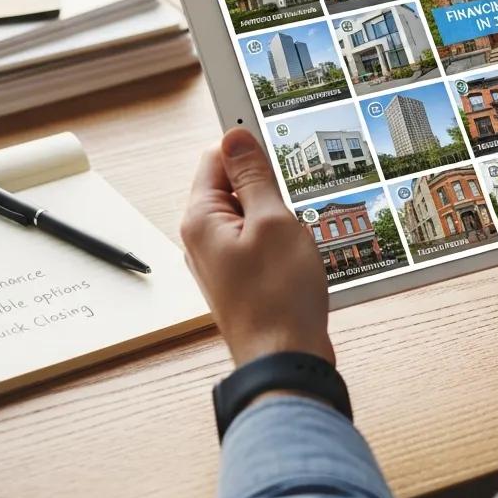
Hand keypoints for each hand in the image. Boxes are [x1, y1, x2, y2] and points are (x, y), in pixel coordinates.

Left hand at [180, 127, 333, 367]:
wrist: (284, 360)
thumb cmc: (278, 297)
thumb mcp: (274, 221)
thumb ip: (254, 176)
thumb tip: (235, 137)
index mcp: (201, 219)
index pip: (217, 158)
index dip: (248, 149)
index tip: (277, 151)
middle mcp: (202, 238)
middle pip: (233, 185)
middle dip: (267, 187)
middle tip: (290, 207)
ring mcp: (220, 260)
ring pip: (250, 214)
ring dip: (276, 215)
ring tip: (294, 239)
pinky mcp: (238, 276)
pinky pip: (256, 239)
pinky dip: (278, 238)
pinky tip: (295, 257)